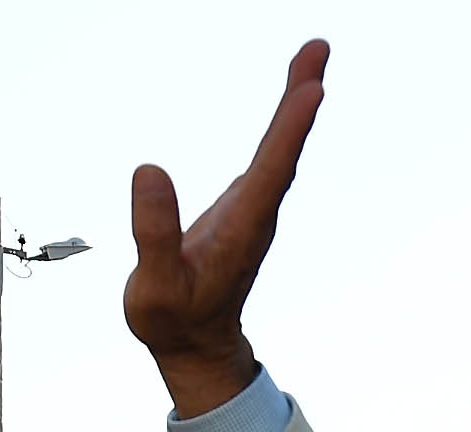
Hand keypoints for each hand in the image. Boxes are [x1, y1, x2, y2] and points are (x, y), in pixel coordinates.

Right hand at [122, 40, 329, 418]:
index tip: (313, 90)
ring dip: (298, 99)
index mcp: (241, 231)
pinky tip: (294, 96)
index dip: (291, 131)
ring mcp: (255, 208)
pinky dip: (284, 120)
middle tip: (319, 49)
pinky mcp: (246, 204)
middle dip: (302, 96)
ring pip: (282, 146)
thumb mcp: (155, 289)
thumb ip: (155, 235)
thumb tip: (151, 172)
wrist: (195, 344)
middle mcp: (257, 214)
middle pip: (285, 148)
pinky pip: (272, 152)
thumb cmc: (172, 320)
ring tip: (313, 56)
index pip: (272, 172)